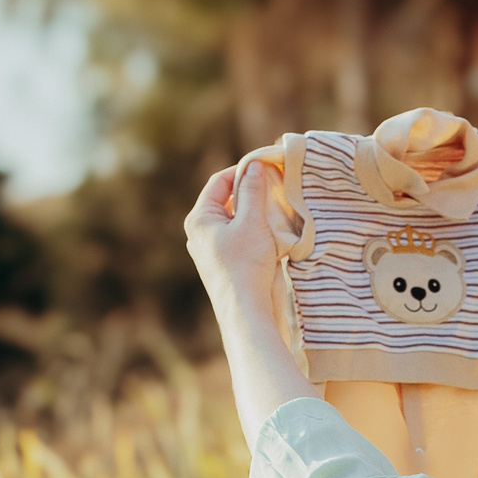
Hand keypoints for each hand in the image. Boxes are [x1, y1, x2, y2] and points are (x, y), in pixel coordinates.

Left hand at [185, 160, 285, 317]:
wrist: (246, 311)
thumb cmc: (246, 266)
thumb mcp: (252, 222)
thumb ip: (252, 191)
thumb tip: (255, 165)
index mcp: (199, 219)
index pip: (220, 181)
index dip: (243, 170)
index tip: (267, 167)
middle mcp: (201, 232)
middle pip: (227, 200)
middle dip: (251, 192)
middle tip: (276, 186)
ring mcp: (212, 249)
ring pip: (236, 219)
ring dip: (257, 212)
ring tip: (277, 208)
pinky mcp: (226, 263)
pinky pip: (240, 237)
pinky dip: (256, 230)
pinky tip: (274, 232)